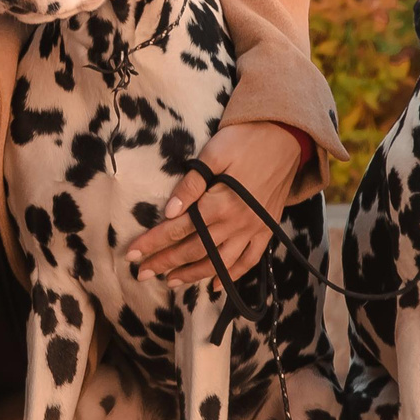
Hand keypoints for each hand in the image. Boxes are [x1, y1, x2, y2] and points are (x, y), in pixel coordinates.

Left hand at [124, 121, 305, 286]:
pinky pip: (249, 260)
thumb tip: (170, 212)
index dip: (153, 242)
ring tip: (170, 281)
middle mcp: (237, 223)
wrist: (287, 136)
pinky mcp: (267, 229)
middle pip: (194, 249)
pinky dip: (232, 275)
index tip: (132, 254)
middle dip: (166, 262)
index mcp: (221, 203)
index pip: (179, 229)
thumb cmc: (245, 139)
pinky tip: (215, 283)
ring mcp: (254, 229)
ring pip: (219, 261)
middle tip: (142, 274)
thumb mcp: (214, 153)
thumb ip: (191, 184)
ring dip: (193, 274)